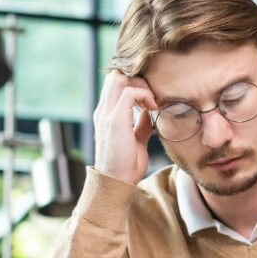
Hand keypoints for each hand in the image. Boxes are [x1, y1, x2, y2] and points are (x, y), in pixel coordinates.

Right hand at [93, 70, 156, 184]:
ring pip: (119, 78)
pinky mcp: (114, 121)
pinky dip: (143, 94)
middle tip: (152, 95)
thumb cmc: (126, 165)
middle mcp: (103, 111)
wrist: (117, 183)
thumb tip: (150, 112)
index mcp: (106, 114)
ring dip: (140, 84)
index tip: (150, 96)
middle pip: (115, 75)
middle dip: (137, 79)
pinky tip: (152, 107)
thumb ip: (141, 124)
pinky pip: (128, 93)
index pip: (115, 82)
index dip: (134, 81)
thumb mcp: (137, 140)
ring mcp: (106, 114)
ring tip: (152, 101)